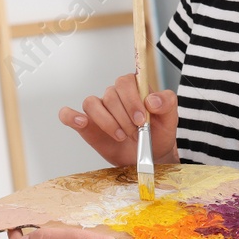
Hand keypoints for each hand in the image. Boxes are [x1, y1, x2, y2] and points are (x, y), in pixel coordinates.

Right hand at [57, 73, 179, 166]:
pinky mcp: (86, 125)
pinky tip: (81, 122)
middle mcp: (114, 95)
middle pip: (110, 95)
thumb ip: (167, 103)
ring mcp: (99, 110)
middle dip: (124, 117)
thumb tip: (152, 100)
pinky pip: (68, 114)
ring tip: (121, 136)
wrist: (149, 156)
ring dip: (106, 122)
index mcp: (133, 87)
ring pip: (92, 104)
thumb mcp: (170, 119)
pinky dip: (70, 116)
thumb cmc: (158, 134)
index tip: (142, 119)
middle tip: (136, 133)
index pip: (125, 82)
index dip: (132, 100)